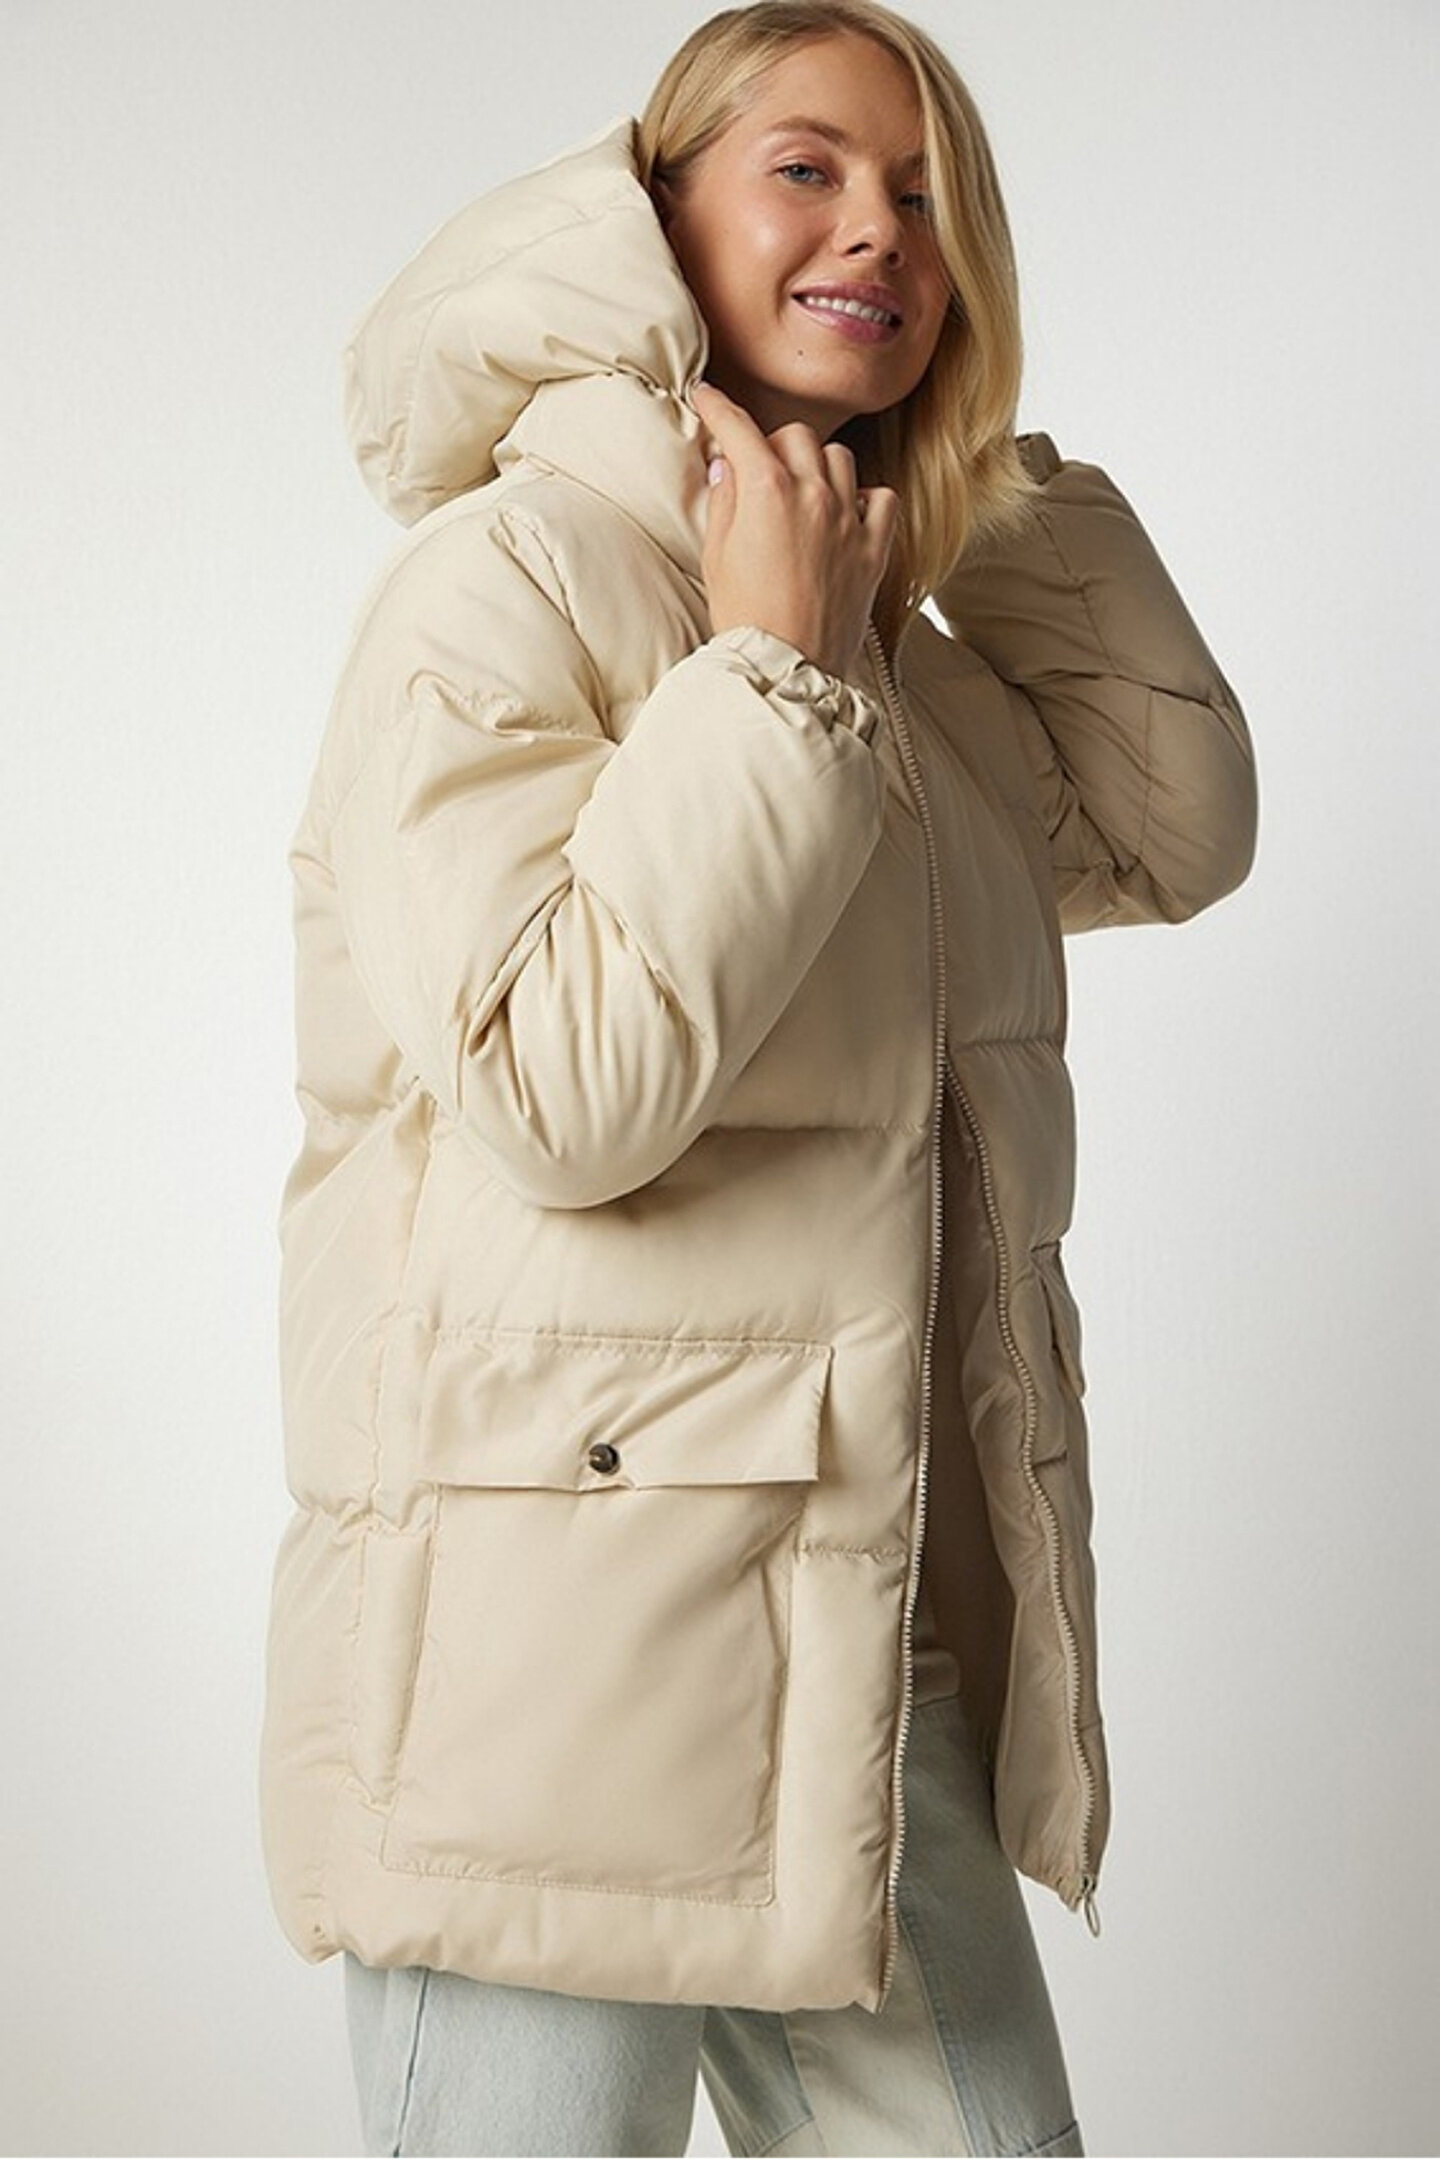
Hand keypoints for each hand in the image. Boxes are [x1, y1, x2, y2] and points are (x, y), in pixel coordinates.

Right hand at [690, 381, 898, 682]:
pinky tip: (847, 514)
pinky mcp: (874, 550)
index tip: (707, 398)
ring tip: (803, 493)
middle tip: (759, 469)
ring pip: (840, 458)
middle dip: (774, 444)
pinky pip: (882, 499)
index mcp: (766, 490)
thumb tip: (728, 466)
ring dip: (818, 466)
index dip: (718, 408)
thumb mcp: (715, 556)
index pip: (739, 428)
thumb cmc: (744, 617)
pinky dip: (865, 498)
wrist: (785, 666)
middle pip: (796, 435)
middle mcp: (813, 494)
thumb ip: (724, 501)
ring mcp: (848, 520)